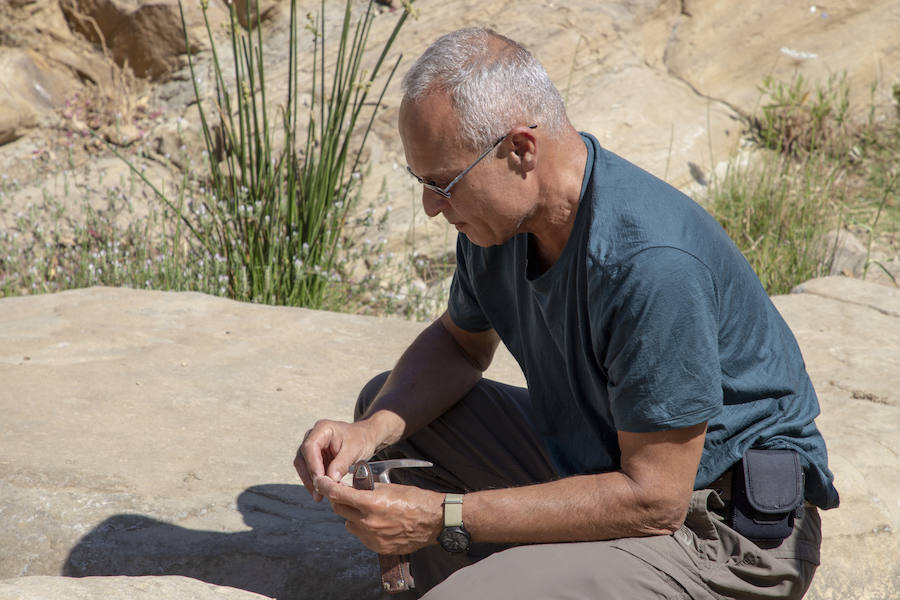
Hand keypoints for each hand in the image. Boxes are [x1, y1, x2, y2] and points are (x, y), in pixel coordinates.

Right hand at [294, 419, 378, 501]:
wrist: (364, 438)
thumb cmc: (360, 439)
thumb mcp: (355, 449)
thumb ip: (342, 463)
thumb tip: (330, 479)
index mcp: (322, 429)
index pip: (310, 446)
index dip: (312, 464)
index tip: (319, 479)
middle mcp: (313, 436)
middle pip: (303, 458)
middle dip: (309, 476)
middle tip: (318, 493)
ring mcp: (312, 448)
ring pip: (303, 466)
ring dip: (310, 482)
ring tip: (319, 496)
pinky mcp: (314, 458)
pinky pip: (309, 471)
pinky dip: (314, 482)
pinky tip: (321, 493)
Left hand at [315, 475, 443, 554]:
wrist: (433, 521)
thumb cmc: (415, 500)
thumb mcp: (390, 487)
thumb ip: (368, 488)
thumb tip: (352, 486)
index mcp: (371, 503)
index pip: (338, 494)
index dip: (326, 486)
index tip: (321, 481)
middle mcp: (368, 522)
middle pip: (339, 509)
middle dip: (340, 500)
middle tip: (346, 494)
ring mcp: (372, 537)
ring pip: (348, 524)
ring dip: (351, 515)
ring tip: (366, 510)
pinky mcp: (377, 547)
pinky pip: (361, 536)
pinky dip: (363, 528)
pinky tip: (375, 522)